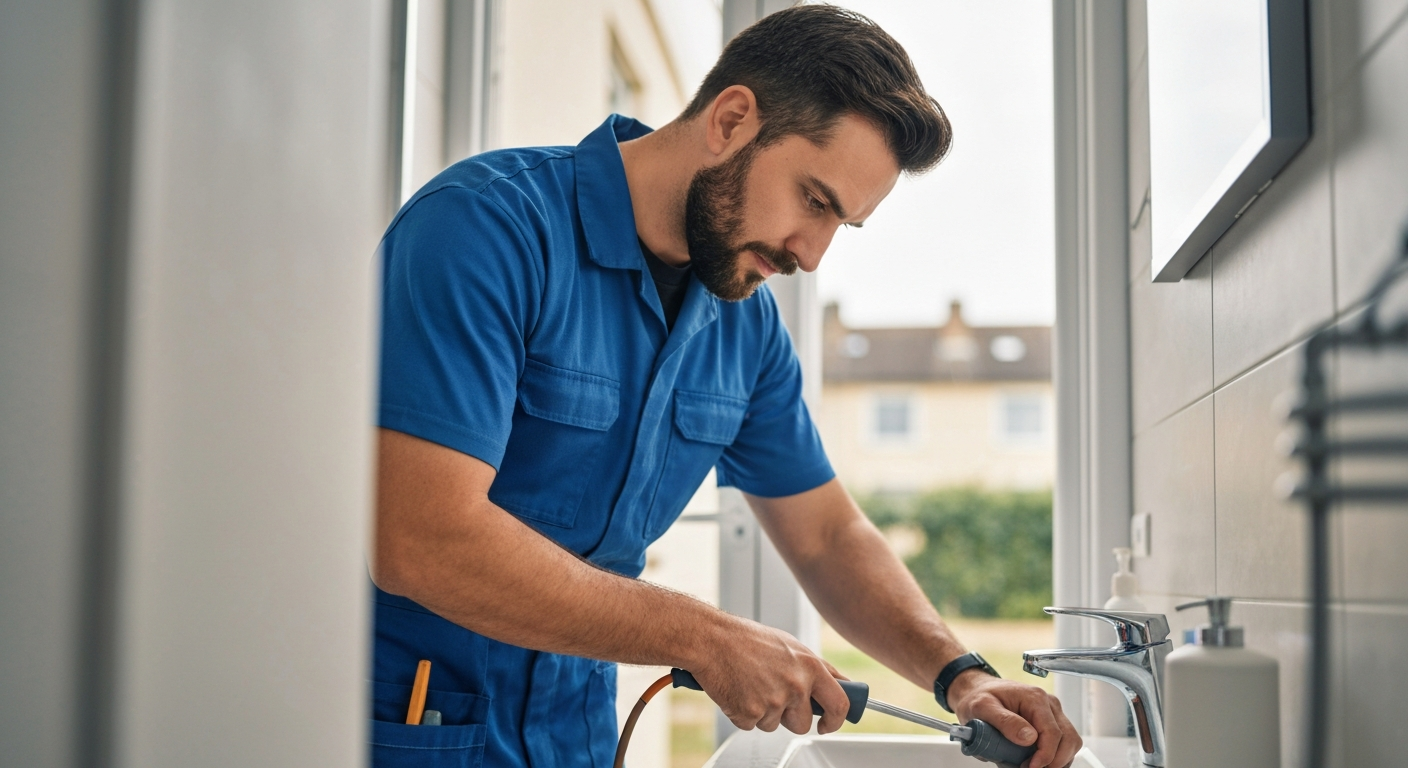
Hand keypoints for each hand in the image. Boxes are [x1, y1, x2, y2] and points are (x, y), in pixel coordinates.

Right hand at [685, 619, 852, 735]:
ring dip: (764, 713)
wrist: (710, 639)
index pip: (839, 703)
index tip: (827, 724)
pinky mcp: (750, 714)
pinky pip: (752, 725)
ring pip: (775, 724)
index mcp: (810, 667)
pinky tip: (738, 690)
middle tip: (774, 700)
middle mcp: (795, 685)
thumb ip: (815, 668)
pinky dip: (743, 713)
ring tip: (750, 685)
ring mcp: (773, 702)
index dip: (836, 719)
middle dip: (791, 718)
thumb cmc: (746, 639)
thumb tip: (839, 684)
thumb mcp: (790, 645)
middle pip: (803, 723)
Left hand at [946, 669, 1080, 767]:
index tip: (1031, 767)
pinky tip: (1037, 760)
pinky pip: (1062, 744)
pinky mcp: (1050, 723)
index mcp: (1035, 698)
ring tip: (1033, 765)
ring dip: (1056, 760)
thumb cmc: (979, 696)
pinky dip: (1054, 756)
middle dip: (1054, 761)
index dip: (1045, 755)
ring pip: (1070, 743)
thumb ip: (1005, 721)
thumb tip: (1028, 738)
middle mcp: (1049, 705)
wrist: (976, 691)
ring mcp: (1052, 714)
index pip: (1052, 732)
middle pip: (1068, 739)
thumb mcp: (983, 707)